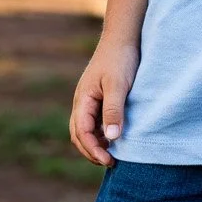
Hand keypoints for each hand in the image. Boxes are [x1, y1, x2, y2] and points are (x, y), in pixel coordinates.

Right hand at [69, 37, 140, 166]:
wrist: (123, 38)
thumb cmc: (120, 59)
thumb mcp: (119, 85)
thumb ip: (114, 110)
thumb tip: (110, 138)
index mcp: (83, 99)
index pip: (81, 132)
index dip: (93, 149)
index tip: (109, 160)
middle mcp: (82, 102)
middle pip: (79, 135)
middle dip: (91, 151)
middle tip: (110, 163)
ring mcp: (89, 101)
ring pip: (86, 130)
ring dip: (95, 144)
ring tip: (113, 155)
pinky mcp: (99, 99)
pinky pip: (95, 122)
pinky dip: (101, 134)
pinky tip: (116, 139)